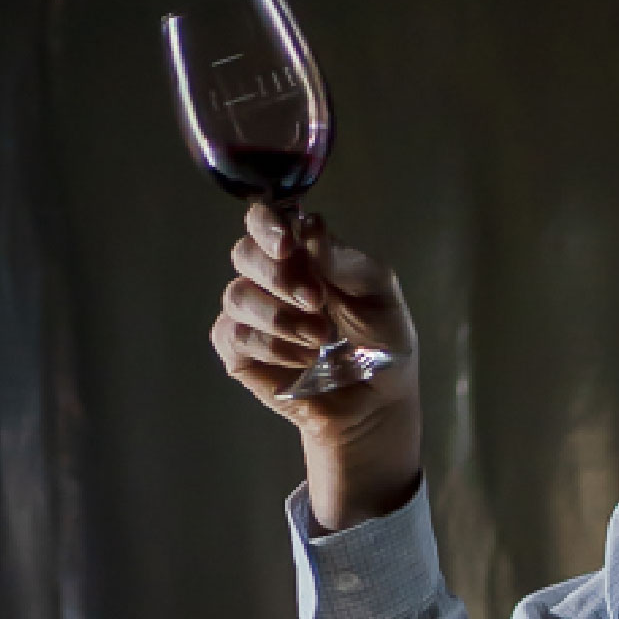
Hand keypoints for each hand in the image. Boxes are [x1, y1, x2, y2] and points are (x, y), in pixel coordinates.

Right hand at [212, 204, 424, 531]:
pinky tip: (304, 358)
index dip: (267, 224)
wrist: (377, 399)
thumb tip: (309, 225)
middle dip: (280, 276)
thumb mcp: (379, 293)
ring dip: (282, 317)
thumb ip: (345, 259)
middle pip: (244, 253)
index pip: (266, 219)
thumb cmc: (382, 340)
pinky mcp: (238, 349)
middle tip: (318, 301)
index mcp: (303, 253)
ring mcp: (251, 313)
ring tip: (321, 339)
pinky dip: (273, 346)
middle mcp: (270, 277)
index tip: (288, 244)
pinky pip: (237, 335)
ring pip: (238, 295)